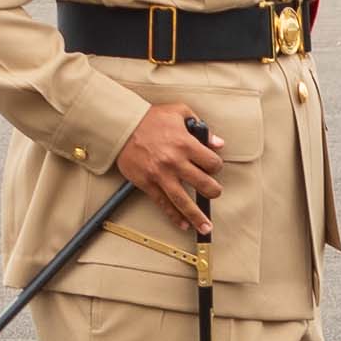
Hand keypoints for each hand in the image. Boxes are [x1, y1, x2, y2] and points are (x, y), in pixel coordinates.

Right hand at [113, 103, 222, 234]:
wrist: (122, 126)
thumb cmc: (151, 118)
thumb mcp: (180, 112)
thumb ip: (201, 128)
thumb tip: (218, 143)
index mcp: (185, 144)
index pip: (212, 163)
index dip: (216, 166)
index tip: (213, 167)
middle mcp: (175, 162)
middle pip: (203, 184)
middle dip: (213, 192)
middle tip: (214, 193)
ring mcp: (160, 175)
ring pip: (183, 201)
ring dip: (197, 216)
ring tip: (205, 227)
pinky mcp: (147, 184)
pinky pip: (163, 204)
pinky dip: (174, 216)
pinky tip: (183, 225)